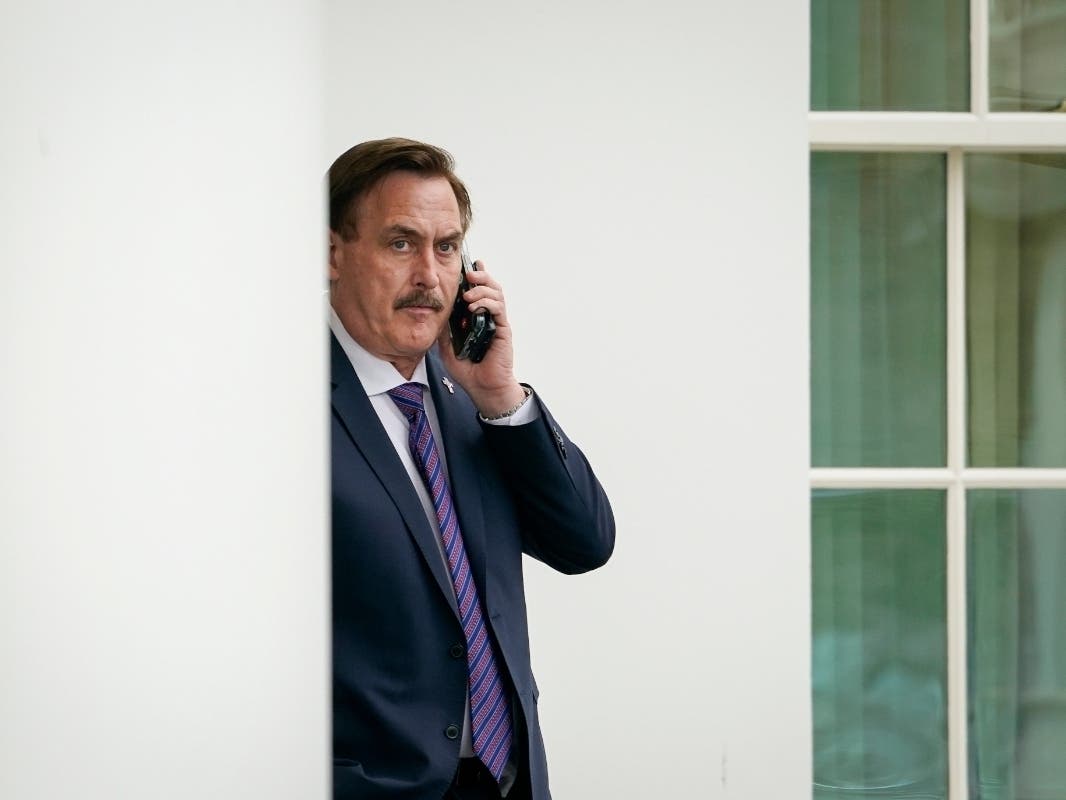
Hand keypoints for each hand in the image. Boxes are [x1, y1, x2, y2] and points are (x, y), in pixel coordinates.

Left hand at [436, 261, 525, 416]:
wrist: (483, 387)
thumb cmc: (468, 369)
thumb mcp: (447, 347)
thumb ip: (444, 329)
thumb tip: (434, 312)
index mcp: (476, 317)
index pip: (478, 290)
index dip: (475, 275)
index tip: (466, 262)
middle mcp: (488, 316)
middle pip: (490, 286)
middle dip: (480, 275)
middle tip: (469, 272)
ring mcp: (497, 321)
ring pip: (497, 293)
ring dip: (482, 288)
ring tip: (468, 293)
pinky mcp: (503, 329)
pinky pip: (498, 308)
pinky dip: (487, 303)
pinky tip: (474, 307)